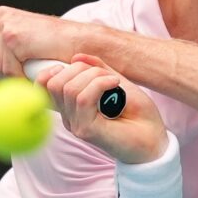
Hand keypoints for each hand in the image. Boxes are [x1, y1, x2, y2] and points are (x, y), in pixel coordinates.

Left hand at [0, 6, 82, 86]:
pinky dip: (17, 77)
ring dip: (7, 76)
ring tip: (29, 70)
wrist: (85, 48)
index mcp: (0, 21)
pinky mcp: (12, 34)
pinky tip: (34, 69)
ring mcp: (5, 24)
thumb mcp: (23, 63)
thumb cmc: (58, 56)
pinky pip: (2, 67)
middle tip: (15, 74)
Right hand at [36, 53, 168, 163]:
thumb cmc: (138, 114)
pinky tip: (116, 84)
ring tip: (113, 81)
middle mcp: (69, 117)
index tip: (77, 65)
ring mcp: (77, 125)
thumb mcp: (115, 82)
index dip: (52, 70)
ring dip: (94, 75)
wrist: (156, 140)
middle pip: (53, 83)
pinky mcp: (87, 131)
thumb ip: (96, 68)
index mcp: (70, 107)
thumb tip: (76, 57)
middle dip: (79, 69)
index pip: (41, 86)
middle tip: (104, 74)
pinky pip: (83, 98)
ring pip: (69, 88)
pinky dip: (101, 83)